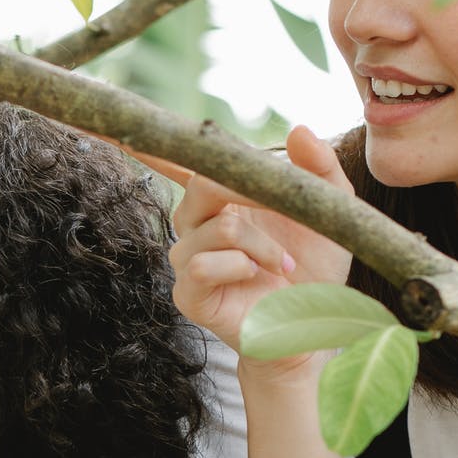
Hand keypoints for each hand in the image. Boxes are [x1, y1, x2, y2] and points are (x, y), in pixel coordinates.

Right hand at [160, 125, 355, 374]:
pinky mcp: (189, 294)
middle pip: (202, 184)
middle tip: (284, 207)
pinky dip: (239, 266)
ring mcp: (188, 260)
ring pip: (216, 227)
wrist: (313, 327)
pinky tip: (256, 276)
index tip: (128, 130)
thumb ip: (318, 168)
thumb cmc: (315, 267)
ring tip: (284, 264)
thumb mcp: (328, 210)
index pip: (183, 164)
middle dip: (250, 192)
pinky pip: (202, 265)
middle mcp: (195, 225)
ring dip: (260, 244)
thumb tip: (298, 130)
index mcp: (220, 199)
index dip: (154, 146)